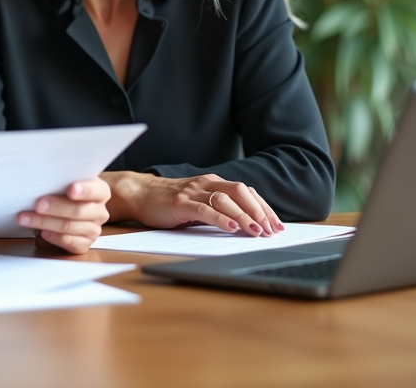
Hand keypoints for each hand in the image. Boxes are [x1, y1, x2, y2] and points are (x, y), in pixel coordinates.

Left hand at [17, 178, 111, 254]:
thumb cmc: (65, 190)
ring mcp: (93, 230)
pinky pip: (69, 243)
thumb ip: (61, 179)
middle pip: (78, 211)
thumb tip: (42, 178)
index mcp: (100, 192)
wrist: (69, 207)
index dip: (84, 190)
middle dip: (56, 207)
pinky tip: (42, 232)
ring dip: (45, 222)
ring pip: (69, 227)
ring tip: (26, 218)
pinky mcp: (84, 244)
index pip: (96, 190)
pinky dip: (54, 238)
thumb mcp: (67, 180)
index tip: (71, 190)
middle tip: (38, 204)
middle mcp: (100, 212)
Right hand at [104, 171, 282, 236]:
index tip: (276, 225)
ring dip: (244, 216)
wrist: (139, 194)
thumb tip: (247, 226)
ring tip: (256, 231)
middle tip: (271, 231)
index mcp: (214, 183)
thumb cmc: (169, 202)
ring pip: (226, 200)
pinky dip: (221, 219)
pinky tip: (232, 228)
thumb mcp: (199, 203)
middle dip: (259, 211)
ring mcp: (193, 192)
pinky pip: (204, 209)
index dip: (264, 208)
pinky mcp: (180, 203)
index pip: (247, 192)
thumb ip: (218, 209)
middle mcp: (206, 183)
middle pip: (241, 193)